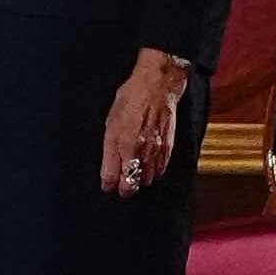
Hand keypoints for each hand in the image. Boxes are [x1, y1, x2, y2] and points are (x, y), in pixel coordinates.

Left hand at [100, 53, 189, 198]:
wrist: (157, 87)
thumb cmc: (131, 100)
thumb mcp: (111, 122)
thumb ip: (109, 150)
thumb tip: (108, 171)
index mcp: (120, 143)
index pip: (111, 178)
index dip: (108, 185)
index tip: (107, 185)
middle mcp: (137, 151)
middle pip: (131, 185)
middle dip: (124, 187)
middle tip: (121, 183)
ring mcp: (154, 151)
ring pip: (146, 180)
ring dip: (139, 180)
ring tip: (134, 173)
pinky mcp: (168, 148)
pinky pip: (160, 170)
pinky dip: (153, 172)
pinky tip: (148, 166)